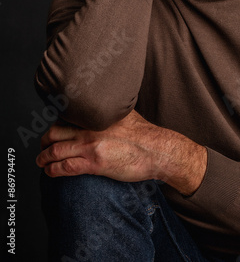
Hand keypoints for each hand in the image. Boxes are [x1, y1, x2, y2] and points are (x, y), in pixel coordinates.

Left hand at [36, 110, 206, 195]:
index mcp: (96, 115)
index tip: (52, 132)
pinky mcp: (94, 163)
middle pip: (53, 132)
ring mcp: (90, 145)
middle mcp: (90, 128)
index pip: (65, 117)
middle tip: (42, 147)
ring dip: (43, 158)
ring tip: (41, 162)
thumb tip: (108, 108)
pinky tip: (50, 172)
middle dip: (43, 142)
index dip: (54, 125)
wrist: (157, 149)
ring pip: (55, 151)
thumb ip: (111, 111)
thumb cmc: (145, 134)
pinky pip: (64, 167)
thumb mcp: (126, 113)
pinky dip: (52, 170)